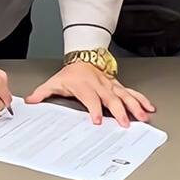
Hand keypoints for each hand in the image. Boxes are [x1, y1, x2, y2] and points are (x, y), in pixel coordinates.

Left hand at [26, 62, 154, 127]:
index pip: (90, 99)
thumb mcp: (55, 82)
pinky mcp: (118, 85)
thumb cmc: (71, 73)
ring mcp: (111, 85)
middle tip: (125, 123)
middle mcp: (100, 85)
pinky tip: (149, 107)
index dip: (93, 109)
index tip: (97, 120)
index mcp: (84, 86)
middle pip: (111, 99)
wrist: (83, 56)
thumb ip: (42, 93)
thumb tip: (29, 101)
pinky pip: (131, 92)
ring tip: (142, 117)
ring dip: (134, 106)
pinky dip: (141, 99)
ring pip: (125, 95)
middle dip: (119, 111)